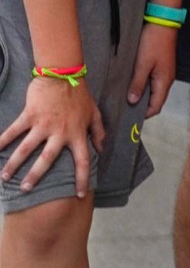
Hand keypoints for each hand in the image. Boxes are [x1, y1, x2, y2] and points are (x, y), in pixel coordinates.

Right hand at [0, 76, 103, 197]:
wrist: (63, 73)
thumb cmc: (79, 94)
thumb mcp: (94, 112)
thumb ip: (98, 131)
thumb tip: (101, 148)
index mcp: (77, 134)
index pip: (82, 161)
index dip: (82, 178)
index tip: (79, 194)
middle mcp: (60, 132)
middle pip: (47, 160)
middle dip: (35, 176)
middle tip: (26, 190)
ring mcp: (43, 124)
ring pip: (26, 148)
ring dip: (14, 164)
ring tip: (5, 177)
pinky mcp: (29, 115)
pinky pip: (14, 130)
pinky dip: (2, 140)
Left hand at [127, 23, 177, 118]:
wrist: (162, 22)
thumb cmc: (153, 42)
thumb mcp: (142, 64)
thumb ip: (138, 83)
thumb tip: (132, 102)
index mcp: (164, 82)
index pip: (156, 107)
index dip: (144, 115)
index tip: (129, 118)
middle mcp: (167, 80)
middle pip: (156, 100)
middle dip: (142, 107)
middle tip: (124, 109)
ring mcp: (165, 73)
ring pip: (154, 91)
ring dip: (142, 96)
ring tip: (126, 97)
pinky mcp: (162, 66)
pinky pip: (153, 82)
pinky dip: (144, 86)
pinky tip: (133, 84)